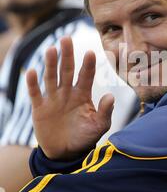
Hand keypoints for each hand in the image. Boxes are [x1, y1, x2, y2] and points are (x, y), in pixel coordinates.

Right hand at [26, 37, 113, 159]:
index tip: (90, 53)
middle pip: (66, 70)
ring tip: (51, 49)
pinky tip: (31, 72)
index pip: (86, 76)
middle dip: (66, 55)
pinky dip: (33, 83)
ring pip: (51, 77)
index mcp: (83, 94)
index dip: (88, 65)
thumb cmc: (85, 137)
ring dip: (50, 64)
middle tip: (66, 39)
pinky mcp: (40, 108)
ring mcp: (53, 98)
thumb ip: (105, 112)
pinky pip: (36, 94)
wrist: (66, 153)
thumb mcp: (99, 126)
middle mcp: (68, 92)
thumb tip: (111, 96)